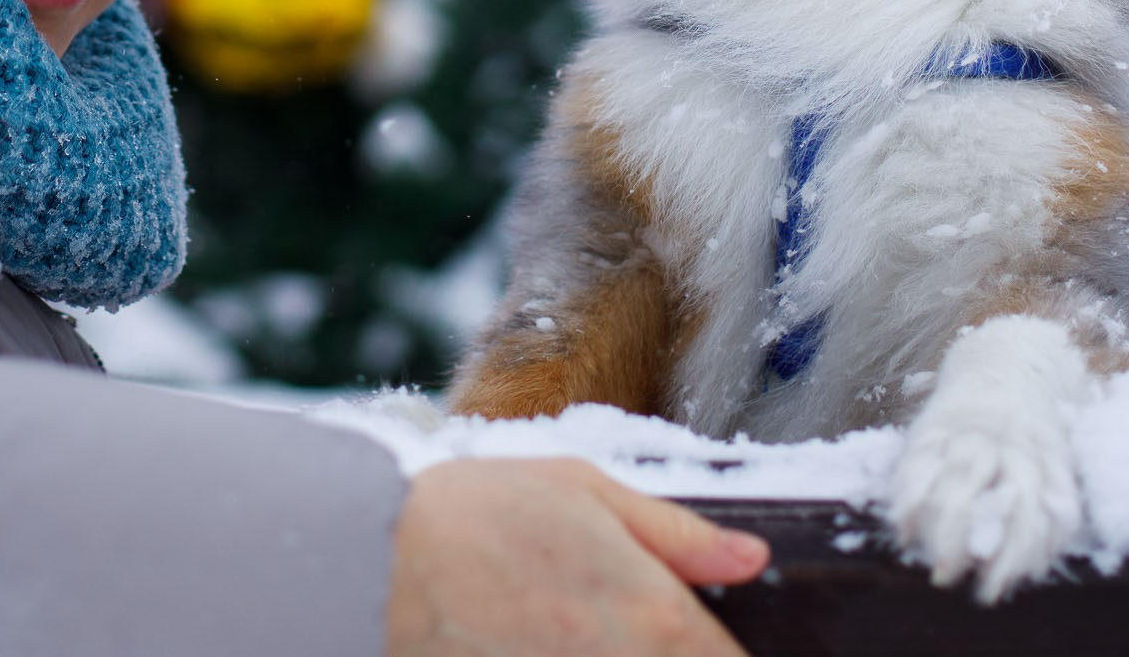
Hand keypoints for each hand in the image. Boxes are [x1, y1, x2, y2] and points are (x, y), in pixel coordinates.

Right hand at [385, 458, 766, 655]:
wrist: (378, 564)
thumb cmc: (476, 514)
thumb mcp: (583, 489)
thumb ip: (676, 535)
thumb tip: (751, 558)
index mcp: (657, 615)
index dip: (728, 653)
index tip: (706, 640)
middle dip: (683, 654)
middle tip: (628, 626)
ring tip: (581, 633)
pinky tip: (545, 647)